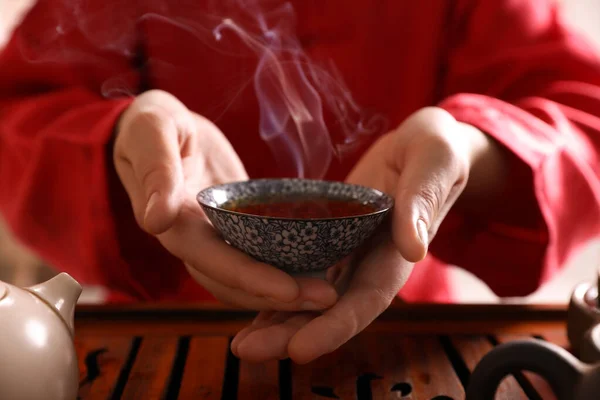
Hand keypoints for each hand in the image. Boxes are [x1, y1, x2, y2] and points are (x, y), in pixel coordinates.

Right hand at [113, 90, 337, 309]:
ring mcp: (216, 237)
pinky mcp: (235, 227)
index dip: (250, 278)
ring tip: (329, 294)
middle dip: (279, 294)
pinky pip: (260, 254)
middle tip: (328, 299)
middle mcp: (194, 241)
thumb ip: (155, 172)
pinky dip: (287, 266)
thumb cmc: (150, 124)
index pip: (212, 261)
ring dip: (287, 290)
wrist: (159, 127)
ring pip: (250, 276)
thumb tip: (155, 220)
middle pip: (236, 281)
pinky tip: (321, 268)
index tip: (290, 291)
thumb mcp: (151, 134)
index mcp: (173, 224)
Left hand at [231, 107, 503, 362]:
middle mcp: (370, 264)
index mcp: (396, 254)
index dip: (335, 327)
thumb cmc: (434, 150)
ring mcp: (348, 254)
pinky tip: (246, 305)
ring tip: (240, 345)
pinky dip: (276, 291)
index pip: (367, 299)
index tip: (300, 350)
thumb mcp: (435, 163)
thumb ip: (424, 200)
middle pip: (330, 309)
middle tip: (247, 352)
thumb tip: (414, 247)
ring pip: (311, 296)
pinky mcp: (329, 240)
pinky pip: (301, 269)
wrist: (419, 146)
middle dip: (291, 332)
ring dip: (277, 321)